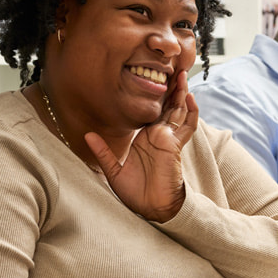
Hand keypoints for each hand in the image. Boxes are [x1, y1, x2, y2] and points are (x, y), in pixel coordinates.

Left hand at [85, 72, 198, 222]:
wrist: (152, 208)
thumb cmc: (136, 193)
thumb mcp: (114, 170)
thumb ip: (103, 152)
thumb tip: (87, 135)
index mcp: (145, 138)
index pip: (152, 112)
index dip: (155, 96)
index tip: (152, 78)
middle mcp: (159, 135)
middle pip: (168, 106)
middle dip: (171, 89)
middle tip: (172, 69)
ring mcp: (169, 139)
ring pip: (178, 111)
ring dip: (181, 94)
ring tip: (182, 75)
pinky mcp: (174, 145)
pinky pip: (187, 125)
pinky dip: (190, 112)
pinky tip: (189, 98)